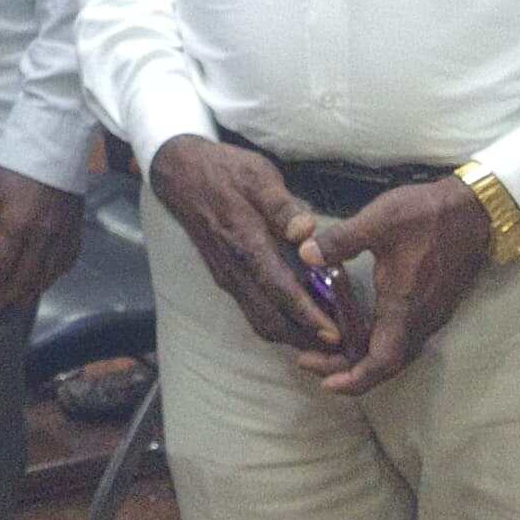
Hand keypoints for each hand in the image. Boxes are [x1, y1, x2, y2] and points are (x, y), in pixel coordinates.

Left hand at [0, 163, 83, 316]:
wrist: (55, 144)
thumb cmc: (17, 163)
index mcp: (18, 223)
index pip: (2, 263)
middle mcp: (43, 234)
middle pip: (26, 275)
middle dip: (11, 293)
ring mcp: (63, 233)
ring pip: (49, 273)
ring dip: (33, 290)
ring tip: (20, 300)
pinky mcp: (76, 227)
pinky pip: (69, 260)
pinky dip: (56, 274)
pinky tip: (47, 279)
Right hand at [145, 135, 348, 356]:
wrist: (179, 175)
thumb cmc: (224, 171)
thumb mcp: (258, 175)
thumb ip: (283, 205)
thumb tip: (305, 230)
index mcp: (245, 242)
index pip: (278, 288)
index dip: (306, 314)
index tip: (334, 332)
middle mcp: (234, 268)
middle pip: (269, 319)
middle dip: (305, 339)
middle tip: (339, 349)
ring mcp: (227, 276)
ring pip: (259, 321)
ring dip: (291, 337)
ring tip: (324, 343)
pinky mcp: (225, 278)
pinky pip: (252, 311)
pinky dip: (278, 324)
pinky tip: (300, 322)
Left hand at [299, 179, 492, 394]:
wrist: (476, 209)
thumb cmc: (430, 215)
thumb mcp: (380, 220)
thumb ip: (341, 240)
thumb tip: (304, 254)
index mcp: (404, 306)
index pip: (382, 361)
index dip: (354, 378)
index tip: (325, 383)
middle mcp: (420, 320)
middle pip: (384, 365)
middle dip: (346, 371)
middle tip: (310, 361)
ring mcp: (430, 315)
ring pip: (395, 353)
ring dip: (361, 359)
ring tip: (326, 351)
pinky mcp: (433, 307)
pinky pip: (403, 339)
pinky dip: (376, 344)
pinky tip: (355, 329)